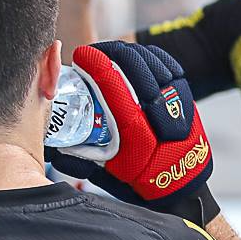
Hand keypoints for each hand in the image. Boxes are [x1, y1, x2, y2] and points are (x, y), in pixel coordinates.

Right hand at [46, 41, 212, 204]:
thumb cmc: (138, 182)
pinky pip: (173, 68)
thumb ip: (78, 159)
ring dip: (132, 53)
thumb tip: (51, 144)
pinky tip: (138, 54)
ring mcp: (180, 111)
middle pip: (139, 73)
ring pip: (157, 67)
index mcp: (137, 142)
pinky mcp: (189, 103)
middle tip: (95, 51)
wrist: (180, 188)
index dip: (98, 67)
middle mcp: (162, 123)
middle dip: (114, 53)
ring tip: (114, 51)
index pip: (116, 92)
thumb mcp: (107, 175)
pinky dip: (154, 57)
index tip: (82, 55)